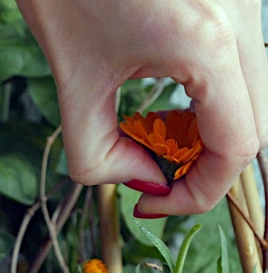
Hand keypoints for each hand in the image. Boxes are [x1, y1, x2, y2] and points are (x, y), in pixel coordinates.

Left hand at [16, 0, 267, 214]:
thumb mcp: (71, 82)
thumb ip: (98, 152)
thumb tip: (141, 180)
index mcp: (206, 44)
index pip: (237, 147)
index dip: (197, 192)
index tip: (152, 203)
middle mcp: (239, 19)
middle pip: (255, 125)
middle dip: (203, 165)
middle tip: (151, 171)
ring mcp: (243, 4)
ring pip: (252, 97)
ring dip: (207, 132)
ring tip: (151, 134)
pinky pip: (238, 66)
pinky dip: (208, 98)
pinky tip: (163, 98)